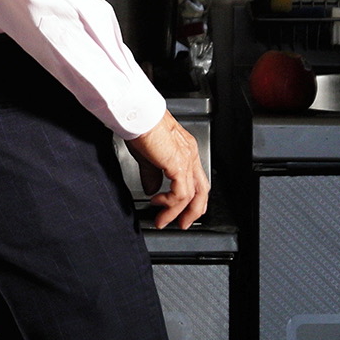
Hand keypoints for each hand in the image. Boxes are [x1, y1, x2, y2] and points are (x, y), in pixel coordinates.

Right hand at [129, 112, 209, 229]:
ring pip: (192, 195)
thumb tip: (152, 189)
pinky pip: (181, 193)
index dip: (190, 198)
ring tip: (163, 219)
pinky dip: (171, 203)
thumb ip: (152, 174)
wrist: (138, 115)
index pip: (196, 179)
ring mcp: (187, 159)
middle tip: (182, 224)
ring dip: (177, 212)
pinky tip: (158, 203)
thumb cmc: (140, 126)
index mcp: (185, 150)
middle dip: (192, 211)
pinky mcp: (178, 165)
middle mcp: (190, 154)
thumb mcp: (147, 155)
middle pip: (202, 191)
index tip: (178, 210)